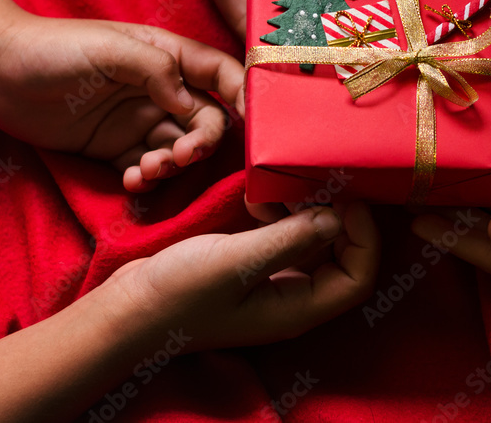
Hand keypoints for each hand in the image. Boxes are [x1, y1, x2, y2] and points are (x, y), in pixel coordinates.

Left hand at [0, 14, 244, 191]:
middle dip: (201, 144)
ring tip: (145, 171)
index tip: (252, 126)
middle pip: (207, 122)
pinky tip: (130, 180)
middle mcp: (163, 91)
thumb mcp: (110, 49)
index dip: (245, 98)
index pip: (223, 77)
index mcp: (170, 57)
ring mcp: (141, 121)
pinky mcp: (117, 148)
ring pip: (179, 151)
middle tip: (178, 157)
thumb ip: (157, 70)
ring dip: (172, 166)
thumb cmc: (55, 48)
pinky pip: (147, 169)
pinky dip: (147, 179)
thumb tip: (192, 104)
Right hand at [105, 202, 378, 348]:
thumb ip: (290, 239)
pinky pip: (284, 237)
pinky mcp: (252, 268)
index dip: (363, 236)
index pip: (359, 276)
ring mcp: (272, 283)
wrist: (127, 308)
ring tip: (279, 188)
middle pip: (343, 257)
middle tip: (315, 183)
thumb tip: (337, 217)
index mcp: (297, 308)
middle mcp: (292, 298)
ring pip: (314, 243)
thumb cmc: (177, 294)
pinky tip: (256, 199)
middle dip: (335, 217)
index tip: (345, 197)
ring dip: (305, 211)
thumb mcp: (236, 262)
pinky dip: (280, 215)